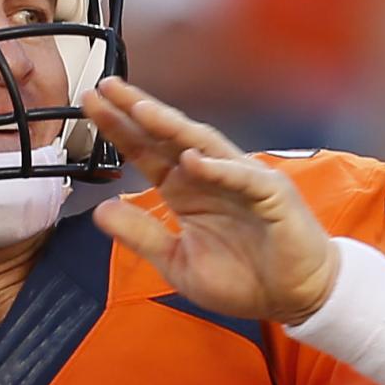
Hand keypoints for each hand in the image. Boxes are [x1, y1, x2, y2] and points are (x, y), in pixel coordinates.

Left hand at [83, 78, 336, 322]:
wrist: (294, 297)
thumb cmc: (243, 278)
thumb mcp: (177, 262)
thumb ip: (142, 235)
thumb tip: (100, 211)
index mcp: (186, 190)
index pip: (146, 151)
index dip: (120, 128)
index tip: (91, 104)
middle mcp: (210, 176)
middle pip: (169, 137)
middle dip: (138, 110)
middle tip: (105, 86)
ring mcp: (242, 181)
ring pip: (204, 145)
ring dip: (173, 127)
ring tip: (142, 110)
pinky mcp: (272, 196)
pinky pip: (243, 179)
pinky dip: (218, 168)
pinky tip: (192, 159)